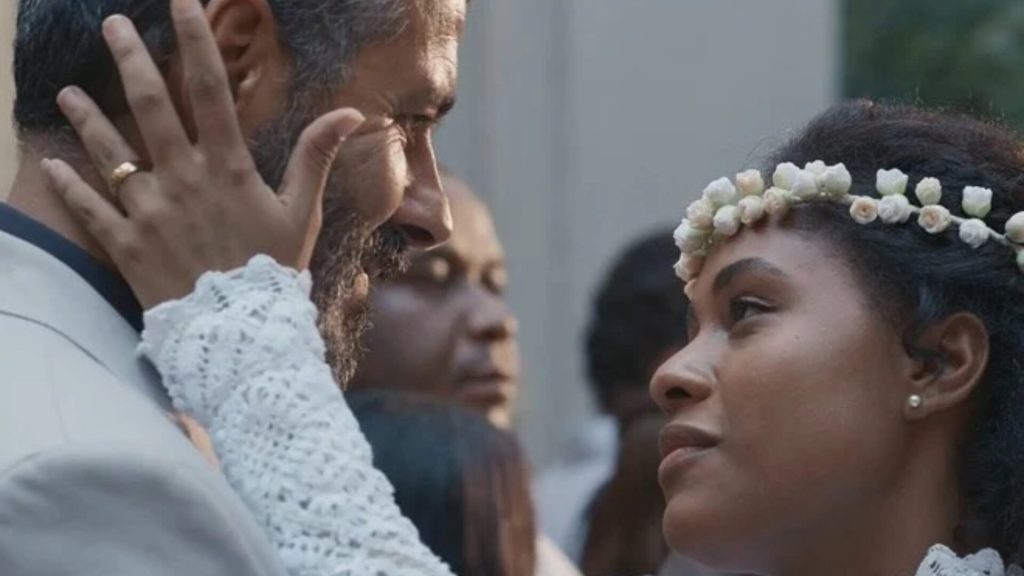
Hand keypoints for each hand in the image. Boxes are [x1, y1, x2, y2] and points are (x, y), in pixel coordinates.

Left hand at [41, 0, 363, 308]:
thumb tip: (351, 112)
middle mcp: (181, 180)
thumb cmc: (274, 270)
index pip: (210, 90)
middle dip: (130, 58)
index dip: (196, 40)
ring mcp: (148, 211)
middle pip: (150, 105)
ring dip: (86, 117)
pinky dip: (68, 187)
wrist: (241, 333)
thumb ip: (316, 157)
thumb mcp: (302, 212)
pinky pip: (90, 209)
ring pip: (109, 153)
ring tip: (68, 91)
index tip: (182, 3)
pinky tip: (50, 167)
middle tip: (112, 25)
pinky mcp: (125, 245)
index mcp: (226, 168)